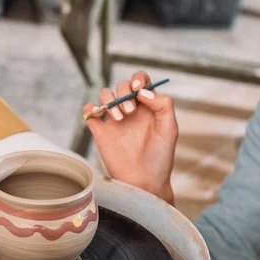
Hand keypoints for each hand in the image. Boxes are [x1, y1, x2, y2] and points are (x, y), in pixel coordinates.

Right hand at [82, 71, 177, 203]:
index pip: (141, 81)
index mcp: (148, 107)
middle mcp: (130, 110)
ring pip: (104, 95)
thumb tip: (143, 92)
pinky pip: (89, 112)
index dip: (137, 78)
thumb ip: (163, 105)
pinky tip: (99, 116)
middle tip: (130, 113)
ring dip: (109, 101)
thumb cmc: (160, 158)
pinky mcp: (100, 131)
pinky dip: (90, 108)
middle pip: (121, 86)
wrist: (144, 181)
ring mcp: (114, 121)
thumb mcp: (169, 129)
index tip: (137, 89)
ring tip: (119, 119)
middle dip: (123, 94)